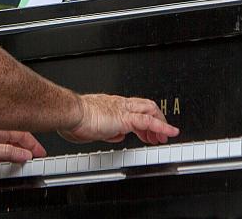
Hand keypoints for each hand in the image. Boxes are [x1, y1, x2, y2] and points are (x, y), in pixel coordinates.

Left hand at [0, 122, 46, 166]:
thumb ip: (6, 152)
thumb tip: (24, 155)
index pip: (23, 133)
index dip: (34, 144)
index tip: (41, 154)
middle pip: (17, 136)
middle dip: (28, 146)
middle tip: (36, 156)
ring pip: (8, 141)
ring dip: (17, 149)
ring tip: (24, 159)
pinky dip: (6, 152)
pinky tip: (6, 159)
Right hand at [58, 94, 179, 144]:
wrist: (70, 114)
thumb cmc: (75, 120)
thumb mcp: (94, 130)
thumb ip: (107, 132)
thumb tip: (117, 136)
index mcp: (111, 106)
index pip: (134, 109)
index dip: (143, 120)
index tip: (147, 132)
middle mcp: (119, 105)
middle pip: (146, 106)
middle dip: (156, 120)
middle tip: (159, 135)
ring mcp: (123, 110)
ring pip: (150, 110)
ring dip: (161, 124)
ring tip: (166, 136)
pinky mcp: (125, 118)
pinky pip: (148, 121)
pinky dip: (162, 127)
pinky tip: (170, 133)